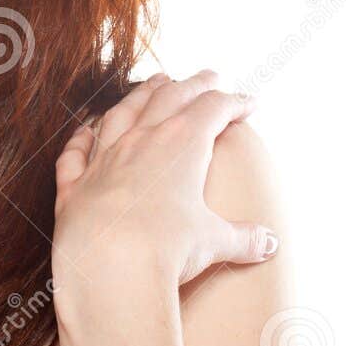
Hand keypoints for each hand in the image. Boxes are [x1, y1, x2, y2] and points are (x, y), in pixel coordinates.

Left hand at [52, 69, 278, 289]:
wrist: (110, 268)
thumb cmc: (166, 250)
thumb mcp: (214, 243)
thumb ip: (243, 239)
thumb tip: (269, 244)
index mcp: (183, 144)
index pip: (214, 108)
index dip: (235, 103)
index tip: (249, 103)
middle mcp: (143, 139)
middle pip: (172, 98)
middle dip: (194, 85)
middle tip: (209, 77)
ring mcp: (106, 158)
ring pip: (124, 113)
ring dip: (142, 94)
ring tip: (155, 82)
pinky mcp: (76, 184)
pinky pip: (77, 153)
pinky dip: (81, 139)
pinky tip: (85, 130)